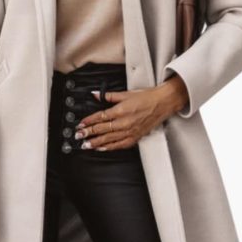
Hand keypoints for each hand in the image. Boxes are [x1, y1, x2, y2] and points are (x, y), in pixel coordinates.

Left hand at [74, 75, 188, 150]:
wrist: (163, 103)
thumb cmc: (147, 97)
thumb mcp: (126, 94)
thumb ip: (109, 96)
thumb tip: (94, 95)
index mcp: (121, 110)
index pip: (100, 117)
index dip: (89, 121)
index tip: (80, 124)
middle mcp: (124, 122)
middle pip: (102, 129)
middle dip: (88, 133)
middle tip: (78, 136)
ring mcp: (130, 131)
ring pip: (109, 139)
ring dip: (96, 142)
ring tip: (86, 145)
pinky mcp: (136, 137)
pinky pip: (120, 145)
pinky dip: (110, 147)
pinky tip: (102, 148)